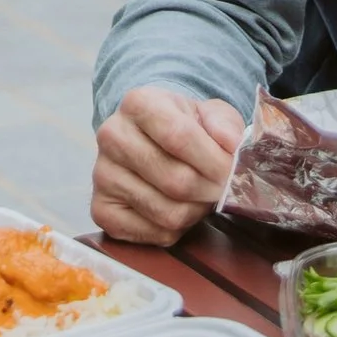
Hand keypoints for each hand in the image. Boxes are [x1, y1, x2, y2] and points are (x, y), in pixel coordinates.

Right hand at [92, 87, 244, 244]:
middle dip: (211, 191)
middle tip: (225, 190)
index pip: (180, 136)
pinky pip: (154, 233)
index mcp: (138, 103)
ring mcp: (103, 175)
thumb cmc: (184, 126)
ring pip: (167, 213)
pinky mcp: (102, 210)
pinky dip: (176, 230)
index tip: (235, 171)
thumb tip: (231, 145)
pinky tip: (179, 209)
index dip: (215, 160)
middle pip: (175, 180)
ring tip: (201, 197)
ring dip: (196, 211)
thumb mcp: (210, 112)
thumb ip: (224, 124)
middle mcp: (112, 136)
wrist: (151, 139)